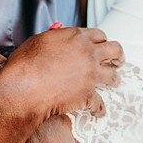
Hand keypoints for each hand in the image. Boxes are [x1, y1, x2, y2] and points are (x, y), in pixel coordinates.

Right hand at [6, 27, 123, 118]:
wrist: (24, 88)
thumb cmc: (25, 64)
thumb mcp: (40, 40)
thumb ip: (55, 36)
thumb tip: (60, 31)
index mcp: (77, 37)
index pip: (99, 35)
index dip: (102, 41)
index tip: (102, 46)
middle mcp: (88, 54)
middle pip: (115, 50)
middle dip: (118, 56)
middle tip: (118, 61)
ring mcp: (91, 74)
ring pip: (113, 76)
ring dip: (114, 80)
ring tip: (113, 83)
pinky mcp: (88, 95)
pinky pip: (100, 103)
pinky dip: (99, 109)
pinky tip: (99, 112)